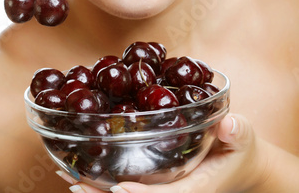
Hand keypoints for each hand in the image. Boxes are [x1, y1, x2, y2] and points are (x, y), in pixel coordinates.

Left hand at [56, 114, 268, 192]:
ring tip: (67, 176)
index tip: (116, 188)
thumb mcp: (243, 138)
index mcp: (194, 188)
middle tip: (74, 182)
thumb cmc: (240, 149)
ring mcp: (164, 185)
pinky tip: (81, 168)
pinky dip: (103, 177)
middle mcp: (174, 190)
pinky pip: (127, 181)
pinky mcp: (157, 177)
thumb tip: (230, 125)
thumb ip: (238, 133)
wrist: (238, 161)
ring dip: (96, 188)